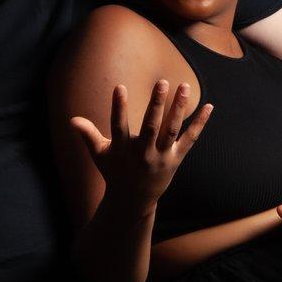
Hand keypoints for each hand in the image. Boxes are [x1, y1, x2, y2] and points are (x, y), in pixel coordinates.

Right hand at [70, 80, 211, 209]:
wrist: (133, 200)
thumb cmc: (115, 172)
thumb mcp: (100, 155)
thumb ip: (88, 135)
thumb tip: (72, 120)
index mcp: (122, 149)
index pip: (119, 125)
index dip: (118, 107)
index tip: (119, 87)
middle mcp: (143, 153)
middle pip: (150, 126)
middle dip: (156, 104)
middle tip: (162, 82)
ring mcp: (161, 156)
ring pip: (171, 130)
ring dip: (178, 108)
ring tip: (184, 85)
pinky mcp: (175, 159)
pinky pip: (190, 139)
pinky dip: (200, 124)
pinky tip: (209, 106)